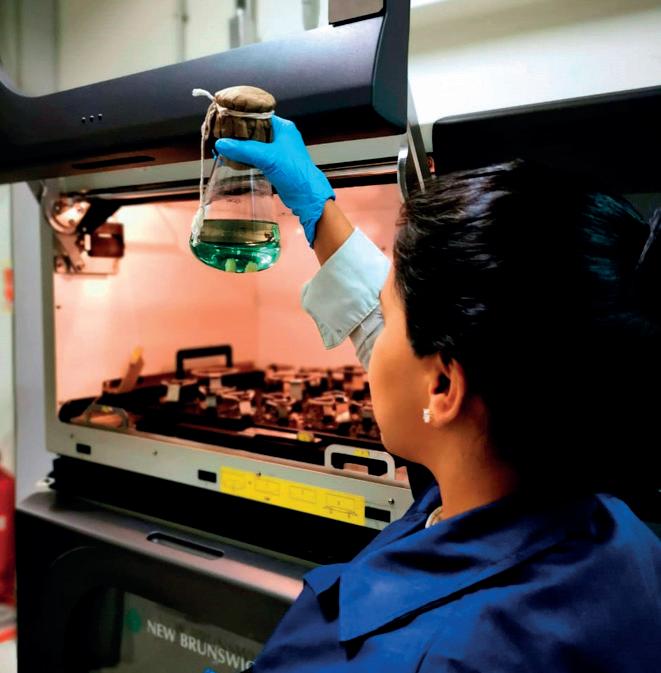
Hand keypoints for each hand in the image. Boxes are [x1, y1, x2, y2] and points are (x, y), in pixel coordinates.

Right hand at [215, 116, 334, 245]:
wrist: (307, 195)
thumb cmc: (294, 172)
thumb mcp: (267, 157)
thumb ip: (244, 149)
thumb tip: (221, 143)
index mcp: (282, 127)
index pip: (258, 114)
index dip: (241, 116)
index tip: (225, 118)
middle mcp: (281, 136)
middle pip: (254, 129)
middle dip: (239, 132)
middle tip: (221, 133)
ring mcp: (279, 150)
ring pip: (255, 143)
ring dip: (242, 146)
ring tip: (225, 145)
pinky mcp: (275, 163)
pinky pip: (257, 156)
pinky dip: (247, 156)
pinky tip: (235, 159)